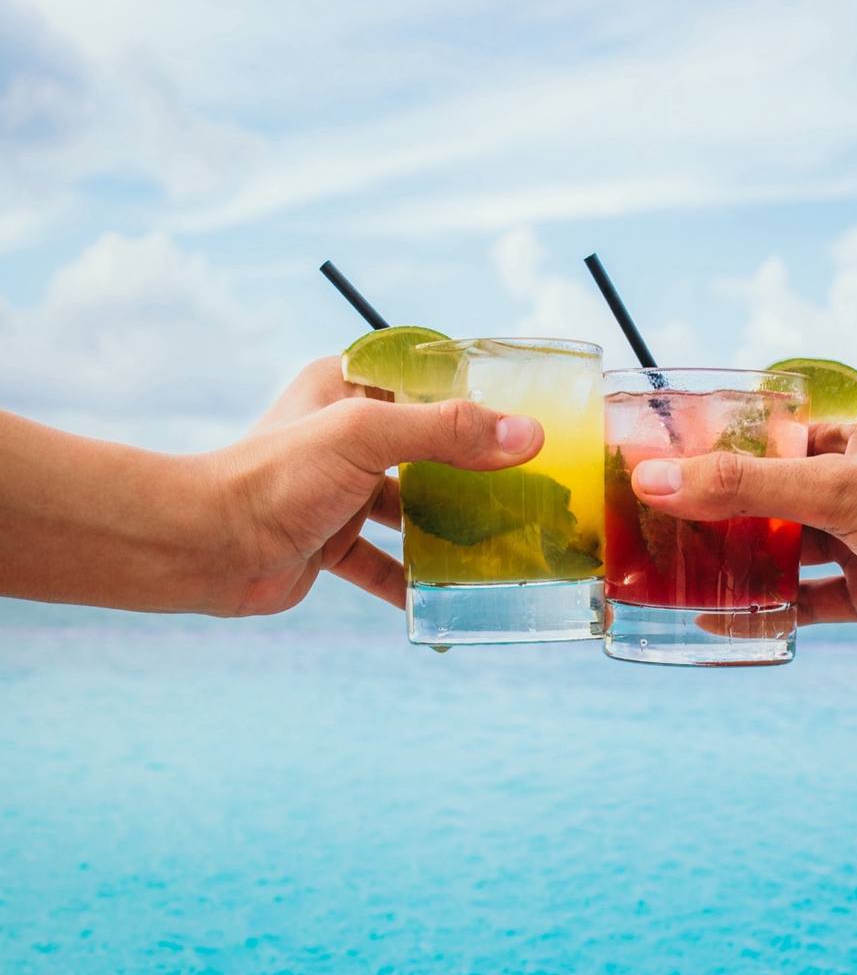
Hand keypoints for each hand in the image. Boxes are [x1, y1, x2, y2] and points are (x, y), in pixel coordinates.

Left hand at [210, 358, 543, 615]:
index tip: (529, 415)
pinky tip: (450, 595)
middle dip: (474, 469)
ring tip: (504, 540)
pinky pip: (387, 561)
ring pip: (412, 505)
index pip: (426, 380)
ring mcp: (341, 490)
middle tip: (531, 483)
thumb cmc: (276, 476)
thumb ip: (447, 433)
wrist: (206, 548)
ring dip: (451, 526)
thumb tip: (528, 435)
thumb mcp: (367, 435)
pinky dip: (415, 578)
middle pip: (428, 446)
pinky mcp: (333, 541)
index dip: (476, 396)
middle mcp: (347, 434)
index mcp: (349, 385)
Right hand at [631, 409, 856, 660]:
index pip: (768, 436)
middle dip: (714, 513)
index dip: (713, 449)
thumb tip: (656, 481)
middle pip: (768, 497)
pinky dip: (765, 609)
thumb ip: (746, 487)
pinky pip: (807, 602)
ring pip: (785, 551)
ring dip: (736, 562)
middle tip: (650, 527)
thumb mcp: (839, 488)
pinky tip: (719, 618)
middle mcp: (856, 486)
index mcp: (853, 439)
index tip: (655, 463)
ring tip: (670, 572)